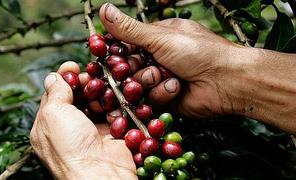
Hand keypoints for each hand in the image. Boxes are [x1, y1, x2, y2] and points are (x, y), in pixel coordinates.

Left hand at [30, 62, 136, 178]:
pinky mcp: (111, 131)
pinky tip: (115, 101)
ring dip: (101, 92)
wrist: (101, 173)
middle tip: (91, 75)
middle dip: (84, 82)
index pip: (55, 94)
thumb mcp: (53, 115)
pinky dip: (114, 104)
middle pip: (78, 95)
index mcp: (49, 125)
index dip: (64, 78)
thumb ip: (54, 93)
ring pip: (97, 100)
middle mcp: (70, 127)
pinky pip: (113, 111)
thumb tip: (54, 76)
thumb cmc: (70, 147)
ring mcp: (91, 129)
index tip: (73, 65)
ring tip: (105, 88)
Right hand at [99, 3, 240, 117]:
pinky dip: (163, 93)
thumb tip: (104, 10)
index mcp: (158, 38)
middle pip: (129, 67)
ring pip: (138, 84)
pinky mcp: (166, 98)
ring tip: (167, 77)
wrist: (226, 81)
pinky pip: (151, 99)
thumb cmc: (198, 52)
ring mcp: (162, 79)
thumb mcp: (161, 37)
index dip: (117, 51)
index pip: (127, 44)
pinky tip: (176, 88)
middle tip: (140, 67)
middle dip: (133, 69)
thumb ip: (130, 29)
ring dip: (151, 81)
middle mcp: (158, 58)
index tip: (108, 55)